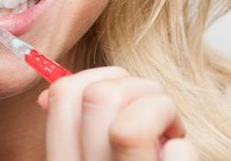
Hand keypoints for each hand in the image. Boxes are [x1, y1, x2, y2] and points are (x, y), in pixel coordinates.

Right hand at [37, 67, 199, 159]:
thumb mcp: (88, 157)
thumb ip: (74, 130)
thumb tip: (48, 94)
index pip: (64, 94)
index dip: (97, 77)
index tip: (120, 95)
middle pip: (101, 96)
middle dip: (139, 89)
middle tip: (153, 115)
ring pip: (134, 121)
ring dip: (162, 113)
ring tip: (167, 136)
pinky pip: (177, 154)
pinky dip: (182, 147)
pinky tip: (174, 157)